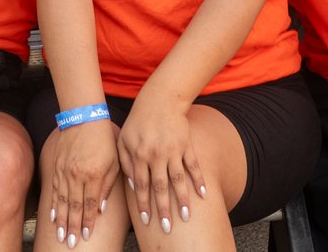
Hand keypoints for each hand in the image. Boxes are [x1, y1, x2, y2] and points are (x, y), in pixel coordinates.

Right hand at [47, 118, 119, 246]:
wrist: (83, 117)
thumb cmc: (103, 139)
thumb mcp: (114, 161)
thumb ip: (108, 186)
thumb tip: (101, 208)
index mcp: (94, 174)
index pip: (90, 204)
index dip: (88, 222)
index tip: (86, 236)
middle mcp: (77, 175)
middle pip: (74, 206)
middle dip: (73, 226)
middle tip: (71, 243)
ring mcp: (65, 171)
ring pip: (62, 200)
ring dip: (62, 220)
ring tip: (61, 234)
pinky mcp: (57, 166)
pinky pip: (55, 189)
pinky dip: (54, 204)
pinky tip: (52, 216)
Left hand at [117, 89, 205, 235]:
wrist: (160, 100)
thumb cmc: (139, 121)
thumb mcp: (124, 139)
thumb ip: (124, 162)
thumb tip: (131, 185)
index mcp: (139, 154)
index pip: (141, 185)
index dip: (143, 203)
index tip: (147, 219)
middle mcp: (156, 155)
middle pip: (160, 187)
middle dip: (163, 208)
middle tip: (167, 227)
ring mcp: (173, 150)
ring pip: (178, 180)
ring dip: (182, 199)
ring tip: (186, 216)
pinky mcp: (186, 145)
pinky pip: (194, 165)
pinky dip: (199, 180)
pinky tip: (204, 194)